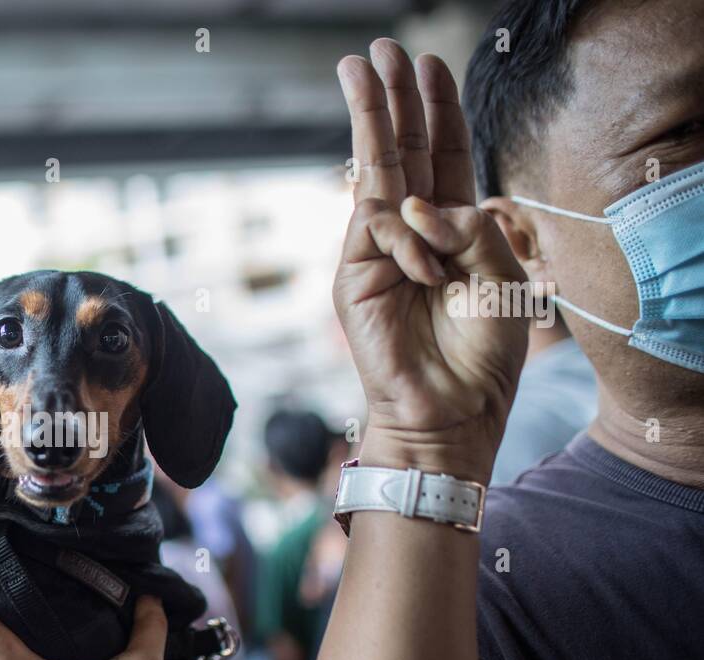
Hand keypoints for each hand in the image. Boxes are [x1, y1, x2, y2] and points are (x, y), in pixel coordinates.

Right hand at [334, 40, 528, 483]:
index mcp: (451, 232)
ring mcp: (377, 254)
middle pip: (398, 154)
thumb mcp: (502, 277)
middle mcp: (411, 236)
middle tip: (376, 51)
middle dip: (389, 99)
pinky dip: (407, 237)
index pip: (440, 159)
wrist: (451, 413)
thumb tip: (416, 204)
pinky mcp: (354, 277)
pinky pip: (377, 228)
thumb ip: (471, 229)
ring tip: (365, 68)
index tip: (427, 65)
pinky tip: (425, 265)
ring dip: (372, 116)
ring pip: (372, 175)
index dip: (435, 112)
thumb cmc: (482, 355)